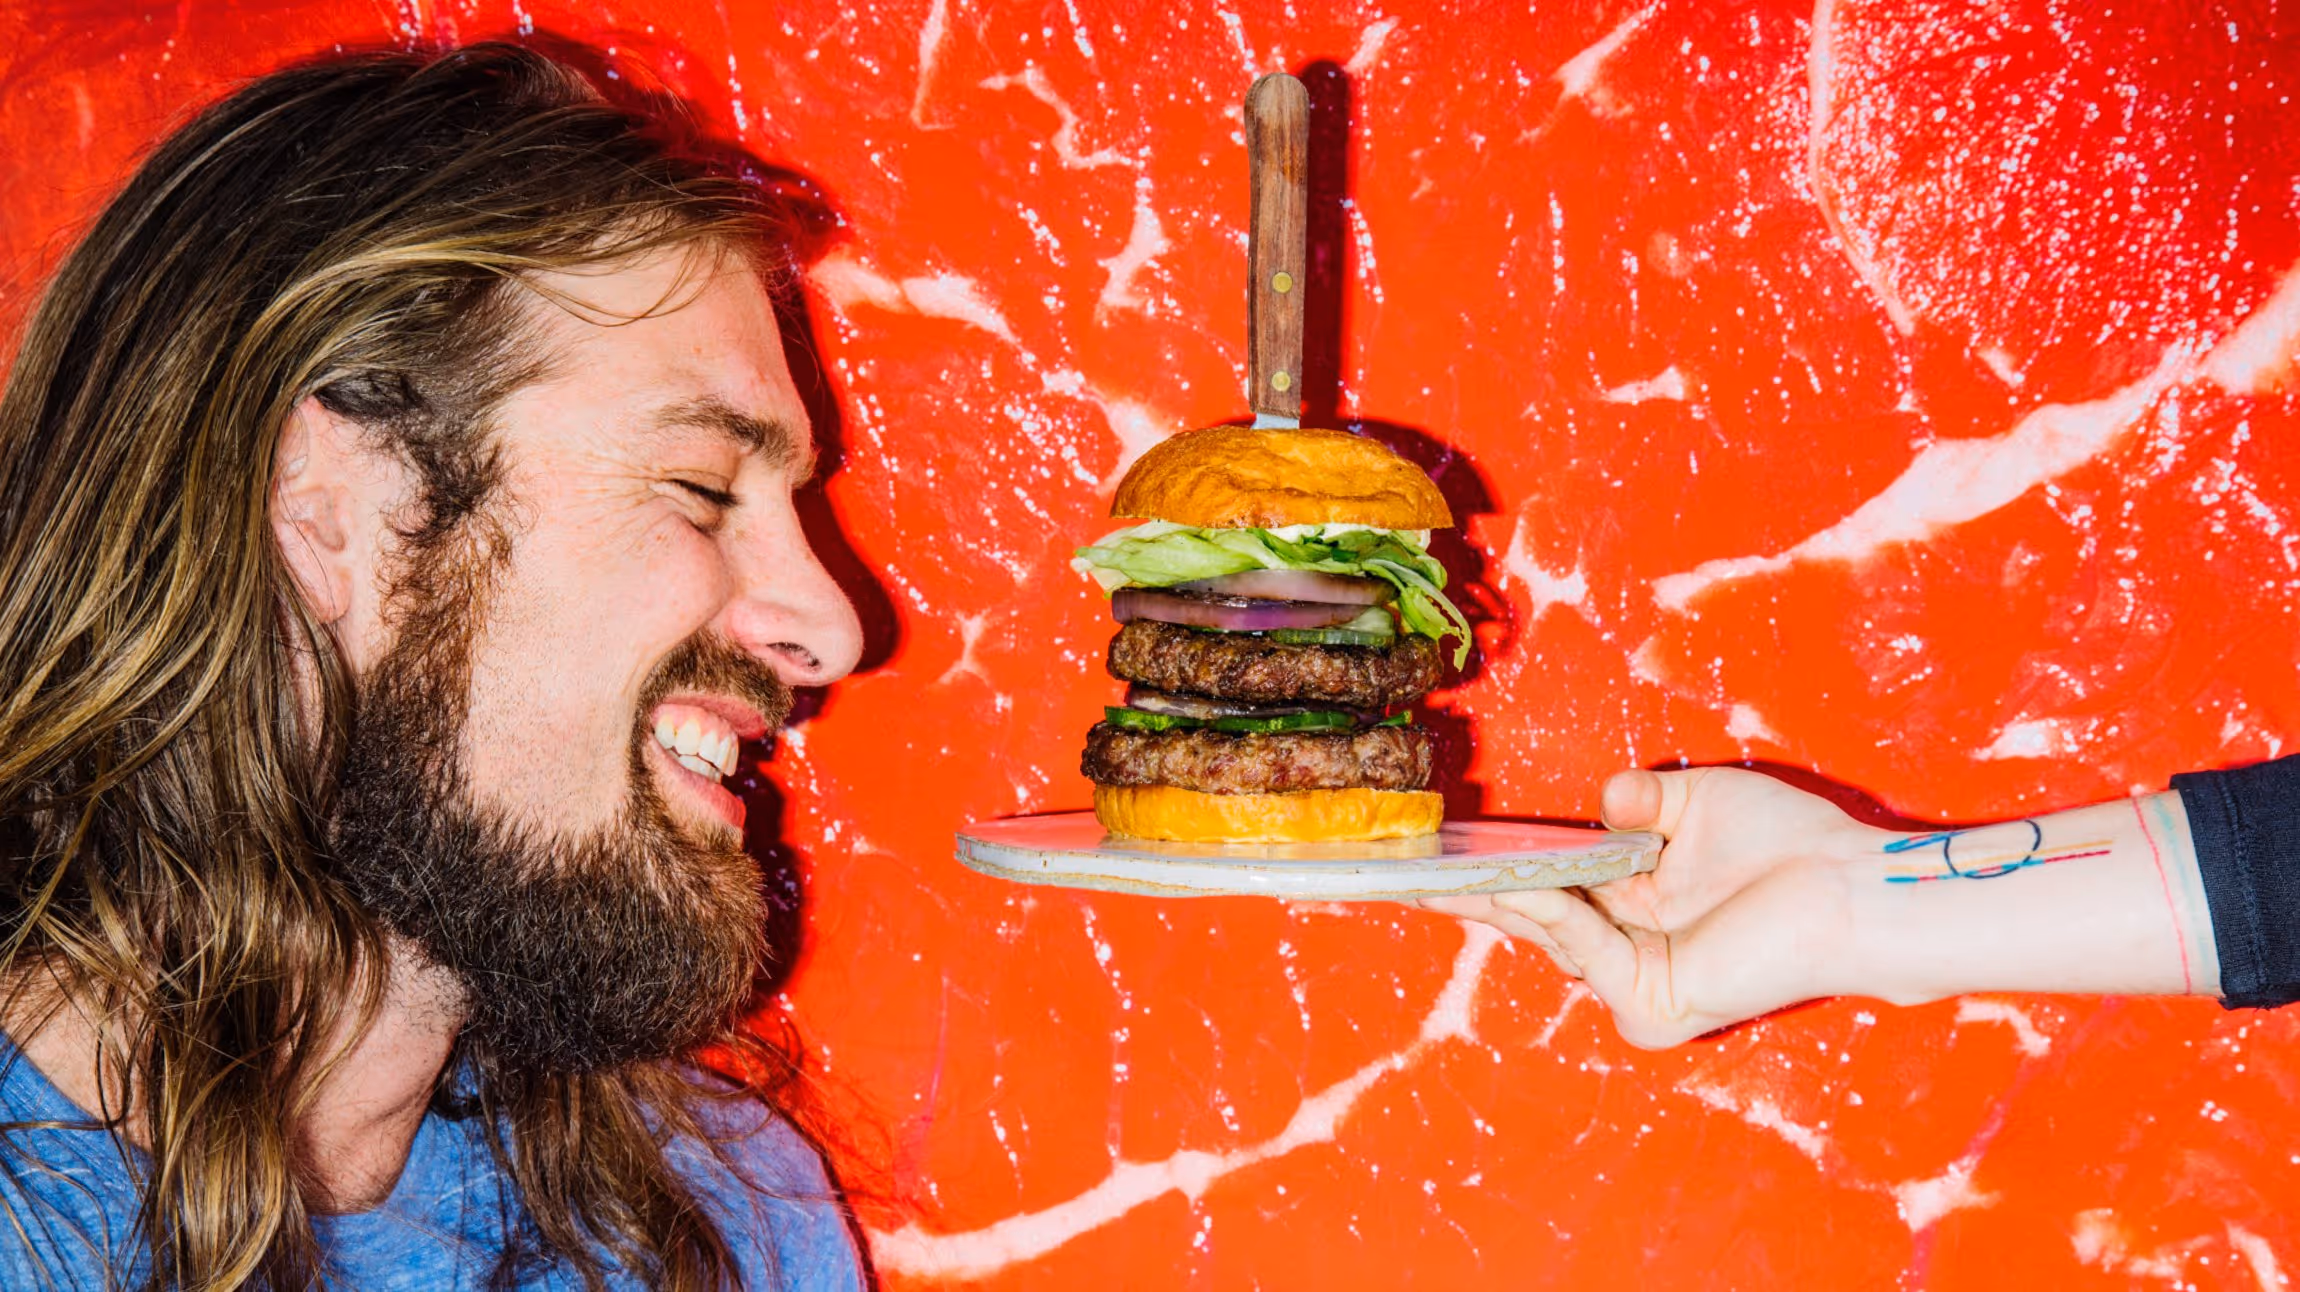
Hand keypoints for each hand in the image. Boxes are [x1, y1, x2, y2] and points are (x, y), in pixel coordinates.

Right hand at [1422, 767, 1881, 1047]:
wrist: (1846, 888)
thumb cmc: (1790, 844)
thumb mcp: (1697, 803)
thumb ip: (1640, 801)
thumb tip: (1603, 802)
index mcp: (1634, 904)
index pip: (1548, 887)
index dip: (1495, 869)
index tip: (1440, 846)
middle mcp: (1630, 948)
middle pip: (1530, 919)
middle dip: (1467, 894)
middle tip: (1401, 872)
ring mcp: (1637, 982)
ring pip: (1550, 935)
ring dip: (1503, 897)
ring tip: (1446, 868)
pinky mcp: (1652, 1005)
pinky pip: (1587, 951)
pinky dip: (1557, 916)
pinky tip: (1532, 886)